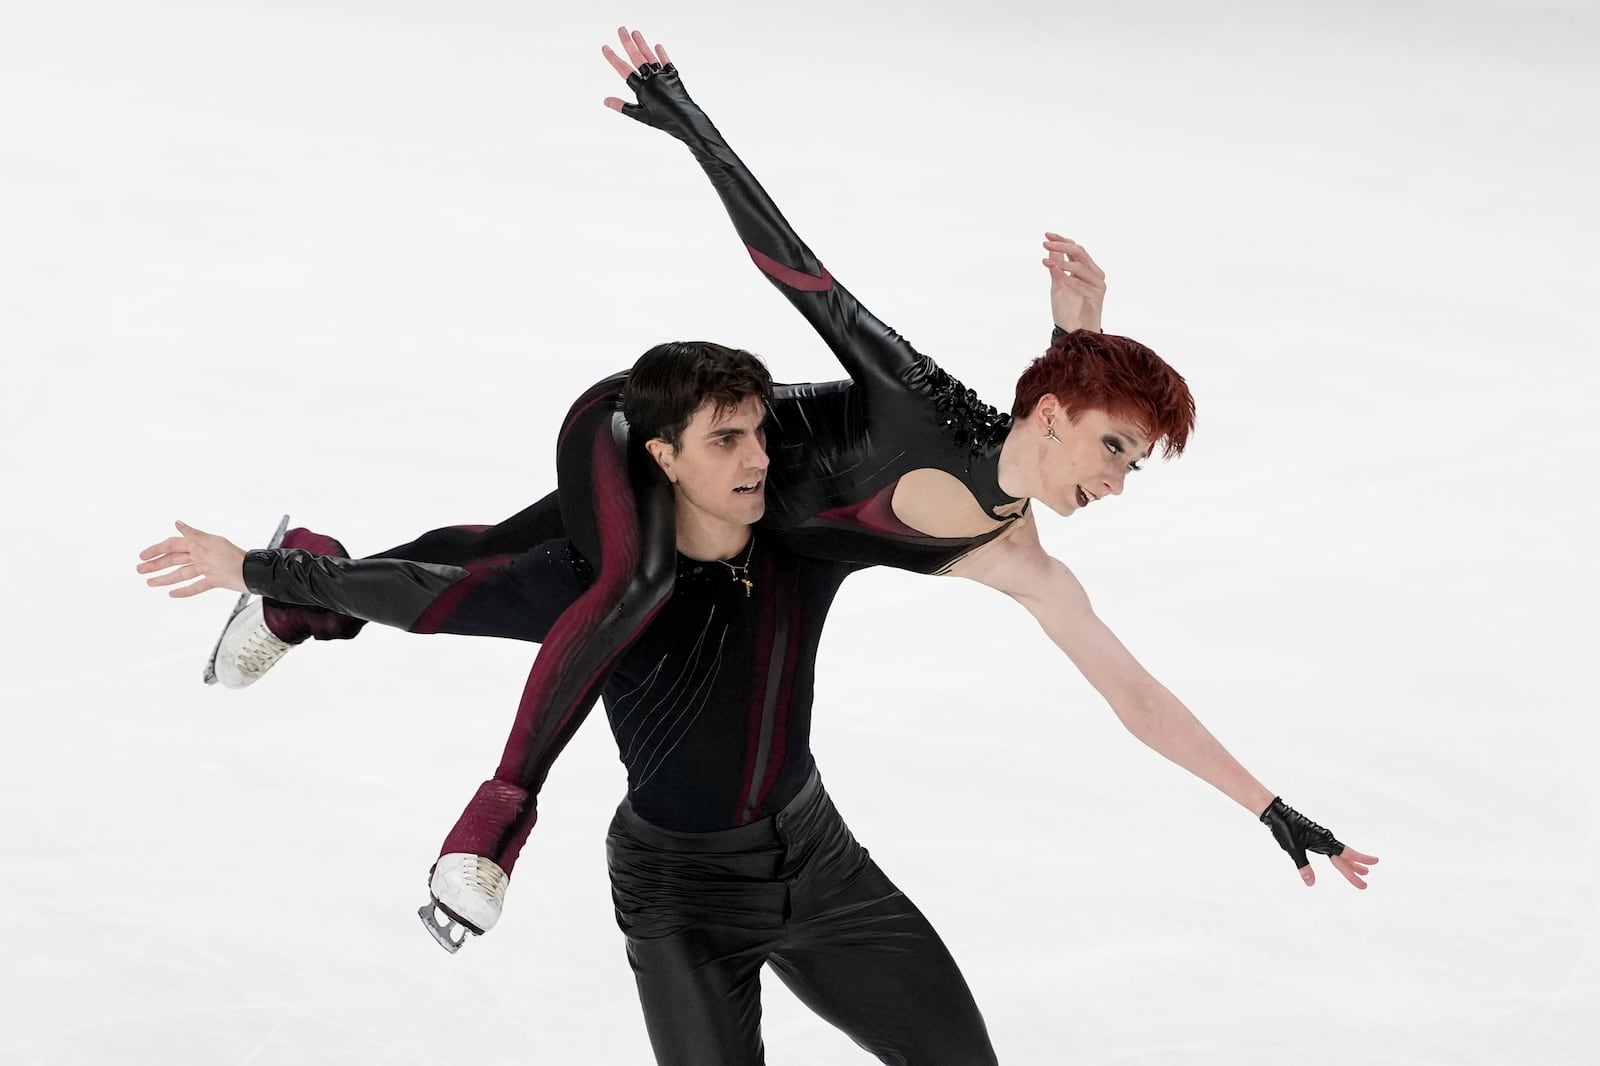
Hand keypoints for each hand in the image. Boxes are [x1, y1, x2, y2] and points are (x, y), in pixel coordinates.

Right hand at [137, 521, 248, 596]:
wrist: (253, 574)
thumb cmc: (234, 557)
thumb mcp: (212, 544)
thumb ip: (194, 535)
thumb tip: (177, 523)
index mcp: (199, 545)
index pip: (173, 545)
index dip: (157, 550)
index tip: (142, 556)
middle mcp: (201, 556)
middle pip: (174, 560)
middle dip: (156, 565)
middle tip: (139, 571)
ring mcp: (207, 568)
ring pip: (181, 574)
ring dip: (165, 578)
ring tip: (150, 583)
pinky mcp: (215, 580)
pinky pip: (196, 586)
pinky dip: (184, 590)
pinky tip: (172, 594)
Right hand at [601, 25, 673, 115]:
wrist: (685, 119)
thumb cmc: (663, 120)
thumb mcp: (640, 115)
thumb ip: (622, 106)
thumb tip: (606, 101)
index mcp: (642, 87)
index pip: (624, 70)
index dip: (613, 58)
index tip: (605, 48)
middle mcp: (651, 78)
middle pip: (637, 57)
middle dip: (627, 42)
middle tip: (621, 29)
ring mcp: (663, 75)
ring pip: (650, 56)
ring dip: (642, 43)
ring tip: (635, 32)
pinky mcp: (673, 76)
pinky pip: (666, 62)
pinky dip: (661, 54)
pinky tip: (657, 46)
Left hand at [1042, 234, 1105, 332]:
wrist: (1074, 332)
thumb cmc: (1066, 310)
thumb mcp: (1058, 285)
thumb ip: (1057, 268)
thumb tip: (1051, 249)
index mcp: (1085, 269)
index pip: (1075, 249)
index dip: (1062, 240)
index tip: (1047, 235)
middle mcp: (1094, 273)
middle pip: (1079, 252)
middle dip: (1062, 246)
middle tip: (1045, 243)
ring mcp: (1097, 283)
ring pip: (1080, 265)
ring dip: (1061, 261)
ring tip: (1045, 260)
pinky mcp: (1098, 293)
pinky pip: (1081, 282)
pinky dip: (1067, 277)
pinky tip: (1055, 273)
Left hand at [1260, 797, 1378, 888]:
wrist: (1276, 813)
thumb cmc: (1285, 829)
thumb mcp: (1294, 849)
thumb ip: (1303, 867)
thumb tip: (1311, 884)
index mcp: (1324, 841)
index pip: (1346, 854)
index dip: (1360, 860)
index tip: (1375, 862)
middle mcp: (1326, 839)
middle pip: (1344, 858)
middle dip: (1355, 870)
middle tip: (1366, 882)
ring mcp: (1321, 838)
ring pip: (1339, 854)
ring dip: (1349, 864)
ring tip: (1361, 873)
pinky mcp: (1314, 838)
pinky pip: (1331, 851)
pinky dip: (1338, 859)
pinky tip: (1339, 862)